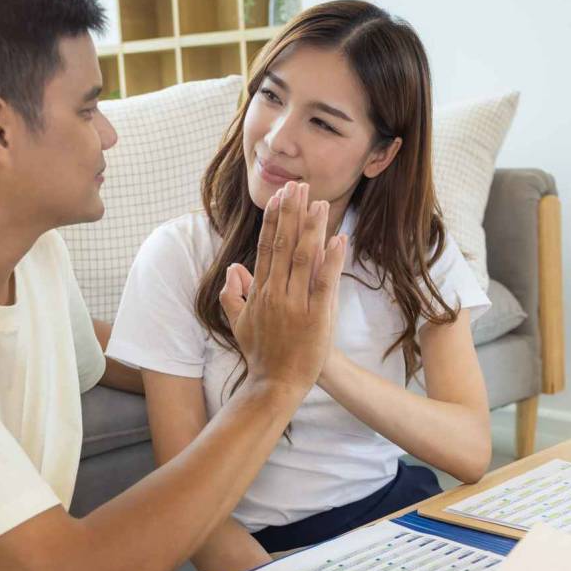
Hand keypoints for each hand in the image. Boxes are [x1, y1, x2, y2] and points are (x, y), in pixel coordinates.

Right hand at [218, 182, 346, 396]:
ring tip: (319, 202)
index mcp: (259, 291)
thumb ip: (231, 294)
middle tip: (298, 186)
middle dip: (291, 213)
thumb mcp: (237, 323)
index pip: (265, 247)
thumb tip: (232, 268)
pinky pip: (324, 282)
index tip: (280, 197)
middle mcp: (275, 293)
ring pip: (302, 258)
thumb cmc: (260, 355)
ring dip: (311, 228)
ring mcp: (295, 304)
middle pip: (282, 244)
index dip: (273, 220)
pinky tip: (338, 238)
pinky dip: (331, 260)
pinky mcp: (316, 316)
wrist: (275, 385)